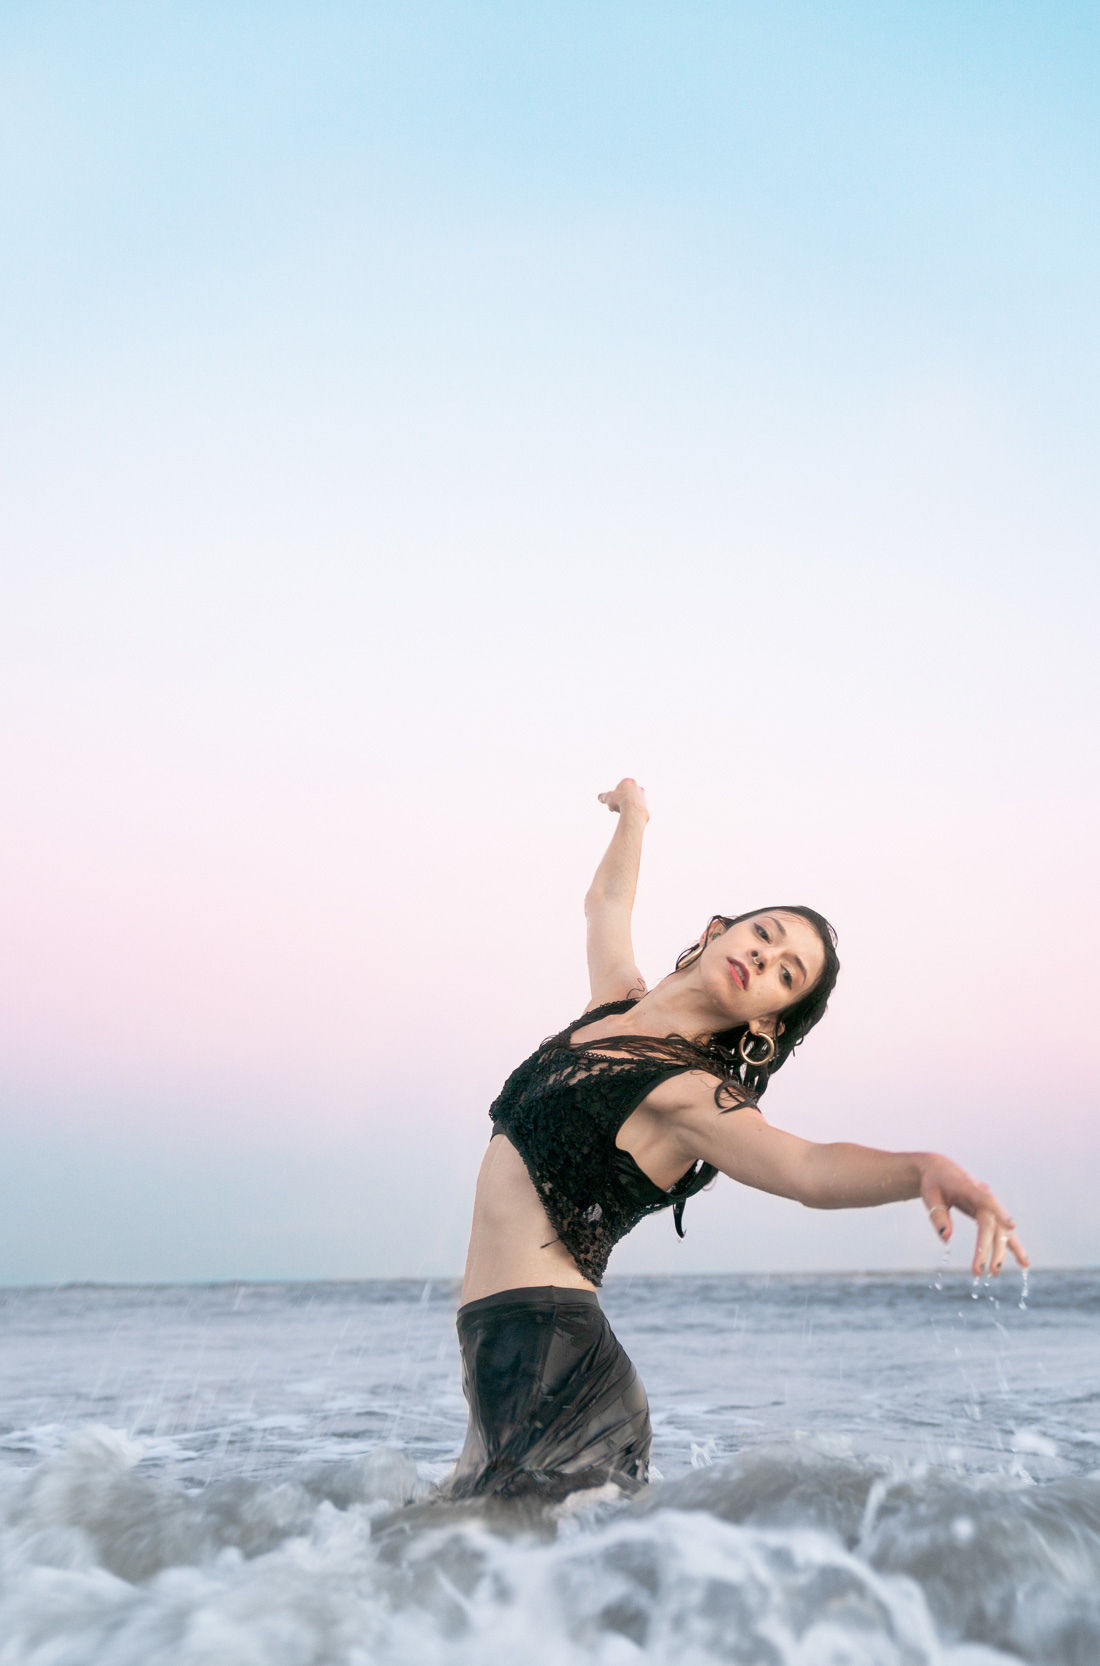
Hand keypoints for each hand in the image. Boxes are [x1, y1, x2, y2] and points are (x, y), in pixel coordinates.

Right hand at [598, 778, 647, 819]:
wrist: (633, 810)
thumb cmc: (619, 801)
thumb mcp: (607, 798)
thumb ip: (603, 796)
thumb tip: (600, 797)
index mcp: (629, 781)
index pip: (618, 788)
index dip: (612, 796)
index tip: (610, 802)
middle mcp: (638, 787)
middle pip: (625, 795)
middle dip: (618, 801)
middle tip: (613, 809)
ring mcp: (643, 797)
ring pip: (631, 802)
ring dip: (624, 807)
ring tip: (620, 813)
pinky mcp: (645, 806)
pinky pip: (635, 810)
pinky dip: (630, 813)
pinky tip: (627, 816)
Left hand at [920, 1156, 1027, 1275]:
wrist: (940, 1170)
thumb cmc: (933, 1183)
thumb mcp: (930, 1197)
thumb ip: (938, 1216)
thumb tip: (946, 1239)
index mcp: (969, 1187)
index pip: (987, 1201)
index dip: (1001, 1213)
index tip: (1012, 1227)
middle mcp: (984, 1196)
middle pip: (992, 1224)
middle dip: (990, 1248)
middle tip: (983, 1272)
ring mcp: (989, 1204)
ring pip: (1002, 1229)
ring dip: (1007, 1250)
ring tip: (1011, 1270)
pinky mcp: (990, 1212)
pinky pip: (1002, 1230)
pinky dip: (1012, 1245)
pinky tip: (1022, 1261)